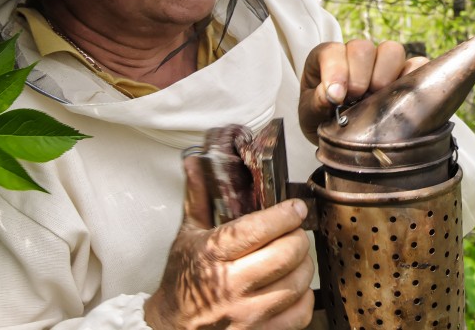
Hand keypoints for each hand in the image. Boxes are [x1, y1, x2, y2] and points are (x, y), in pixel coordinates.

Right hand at [144, 156, 314, 329]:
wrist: (170, 328)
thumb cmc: (182, 280)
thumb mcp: (187, 235)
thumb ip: (199, 197)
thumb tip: (196, 162)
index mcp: (211, 254)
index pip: (258, 229)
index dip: (285, 214)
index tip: (296, 208)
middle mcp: (230, 285)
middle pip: (286, 254)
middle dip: (297, 237)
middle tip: (294, 232)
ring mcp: (246, 314)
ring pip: (297, 282)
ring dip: (304, 265)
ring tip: (294, 257)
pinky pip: (299, 314)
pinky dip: (304, 297)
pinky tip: (293, 286)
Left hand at [299, 39, 427, 144]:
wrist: (340, 133)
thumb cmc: (321, 117)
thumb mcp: (309, 114)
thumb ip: (315, 103)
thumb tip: (330, 94)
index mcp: (328, 58)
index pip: (332, 51)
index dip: (336, 71)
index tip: (337, 97)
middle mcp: (356, 55)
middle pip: (364, 48)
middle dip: (360, 75)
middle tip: (356, 99)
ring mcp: (383, 62)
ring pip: (392, 50)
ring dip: (385, 75)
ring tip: (377, 99)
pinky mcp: (406, 73)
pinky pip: (417, 64)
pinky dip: (414, 77)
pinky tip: (401, 99)